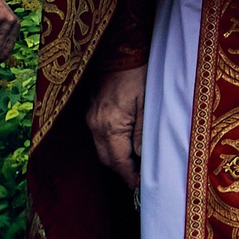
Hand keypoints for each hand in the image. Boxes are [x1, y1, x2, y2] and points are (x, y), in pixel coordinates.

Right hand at [88, 65, 143, 186]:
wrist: (120, 54)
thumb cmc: (138, 77)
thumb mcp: (148, 105)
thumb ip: (143, 133)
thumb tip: (142, 157)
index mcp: (111, 126)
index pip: (117, 160)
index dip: (128, 175)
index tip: (138, 185)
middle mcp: (95, 126)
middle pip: (106, 159)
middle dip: (121, 171)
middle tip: (137, 178)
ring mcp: (90, 119)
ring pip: (100, 150)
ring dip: (115, 160)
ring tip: (133, 165)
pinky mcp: (90, 113)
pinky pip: (98, 138)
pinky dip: (109, 146)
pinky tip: (123, 146)